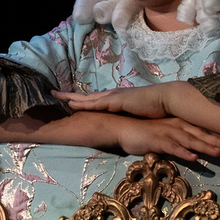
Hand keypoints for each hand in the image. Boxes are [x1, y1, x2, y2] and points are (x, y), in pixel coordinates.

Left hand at [53, 85, 169, 118]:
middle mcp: (112, 95)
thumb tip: (125, 125)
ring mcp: (113, 97)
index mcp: (117, 98)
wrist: (165, 100)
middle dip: (70, 95)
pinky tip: (72, 104)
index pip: (96, 99)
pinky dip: (83, 103)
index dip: (82, 100)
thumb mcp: (138, 114)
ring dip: (71, 97)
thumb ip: (129, 117)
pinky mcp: (116, 101)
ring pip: (87, 97)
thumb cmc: (156, 108)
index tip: (70, 100)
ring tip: (56, 96)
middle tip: (55, 94)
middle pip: (87, 96)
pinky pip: (95, 103)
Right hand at [114, 116, 219, 161]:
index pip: (201, 129)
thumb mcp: (165, 135)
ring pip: (189, 141)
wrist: (124, 129)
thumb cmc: (145, 133)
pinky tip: (194, 158)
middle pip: (199, 134)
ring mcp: (167, 133)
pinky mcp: (158, 141)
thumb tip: (193, 148)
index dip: (216, 134)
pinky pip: (173, 147)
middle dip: (216, 140)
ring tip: (218, 152)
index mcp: (179, 124)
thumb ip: (179, 140)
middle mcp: (176, 127)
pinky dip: (183, 152)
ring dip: (204, 146)